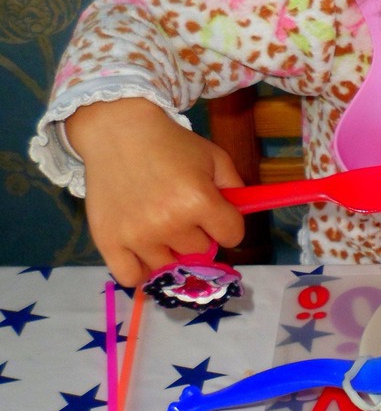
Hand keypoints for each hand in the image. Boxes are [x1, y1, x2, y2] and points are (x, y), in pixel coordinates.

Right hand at [65, 98, 245, 287]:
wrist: (119, 132)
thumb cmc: (171, 144)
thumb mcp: (214, 157)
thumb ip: (236, 187)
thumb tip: (242, 216)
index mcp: (199, 201)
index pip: (232, 236)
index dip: (228, 223)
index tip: (216, 211)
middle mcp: (169, 223)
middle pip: (200, 252)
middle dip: (198, 234)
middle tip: (182, 212)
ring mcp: (137, 236)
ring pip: (170, 266)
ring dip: (170, 250)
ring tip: (159, 224)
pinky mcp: (109, 242)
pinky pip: (131, 277)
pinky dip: (140, 269)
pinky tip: (142, 249)